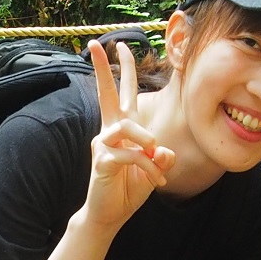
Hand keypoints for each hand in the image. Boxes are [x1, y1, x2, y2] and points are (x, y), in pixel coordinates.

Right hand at [84, 41, 177, 232]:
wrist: (109, 215)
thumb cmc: (130, 188)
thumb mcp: (154, 169)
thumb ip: (160, 157)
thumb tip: (164, 151)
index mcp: (123, 128)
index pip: (122, 93)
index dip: (123, 70)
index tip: (120, 46)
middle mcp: (110, 131)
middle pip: (106, 93)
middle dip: (103, 68)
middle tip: (96, 44)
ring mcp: (103, 145)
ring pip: (126, 126)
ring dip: (146, 140)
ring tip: (155, 158)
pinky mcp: (102, 161)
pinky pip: (130, 154)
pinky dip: (147, 166)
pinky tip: (155, 180)